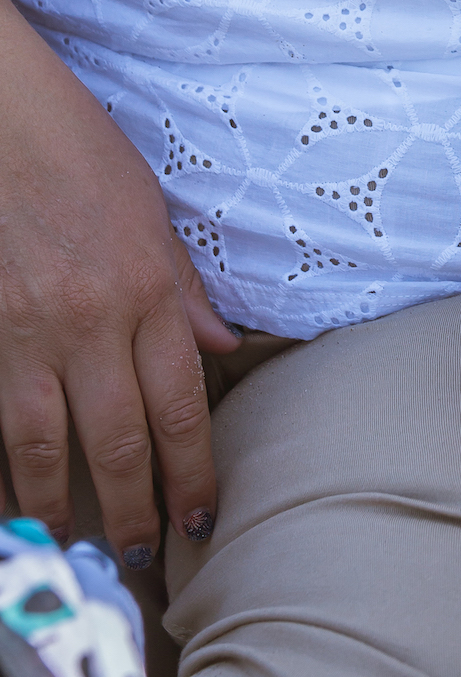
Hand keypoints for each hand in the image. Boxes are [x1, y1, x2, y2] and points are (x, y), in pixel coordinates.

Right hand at [0, 0, 238, 564]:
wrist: (2, 121)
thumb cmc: (81, 155)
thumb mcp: (151, 213)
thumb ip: (183, 291)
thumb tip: (222, 350)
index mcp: (147, 289)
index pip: (181, 406)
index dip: (192, 473)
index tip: (201, 514)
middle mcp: (91, 320)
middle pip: (121, 442)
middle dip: (136, 510)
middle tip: (142, 556)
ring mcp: (25, 334)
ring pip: (46, 449)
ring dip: (63, 508)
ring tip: (77, 546)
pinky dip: (3, 473)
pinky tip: (14, 505)